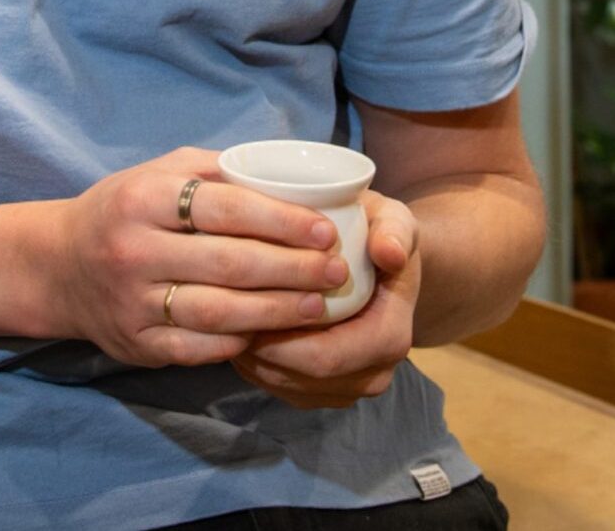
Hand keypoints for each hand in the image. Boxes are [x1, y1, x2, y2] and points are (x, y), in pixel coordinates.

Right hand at [46, 147, 346, 368]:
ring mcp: (132, 302)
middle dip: (294, 270)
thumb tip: (284, 176)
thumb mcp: (156, 173)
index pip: (226, 209)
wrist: (58, 266)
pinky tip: (272, 334)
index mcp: (143, 199)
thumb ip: (213, 170)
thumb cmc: (123, 210)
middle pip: (230, 264)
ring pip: (219, 312)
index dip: (283, 221)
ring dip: (278, 312)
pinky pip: (198, 349)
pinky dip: (239, 343)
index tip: (326, 230)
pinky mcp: (135, 344)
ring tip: (320, 307)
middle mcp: (134, 251)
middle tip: (337, 271)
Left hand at [231, 190, 420, 407]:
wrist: (383, 265)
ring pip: (282, 384)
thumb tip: (389, 253)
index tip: (241, 297)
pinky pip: (277, 386)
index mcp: (389, 339)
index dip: (278, 333)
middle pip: (298, 375)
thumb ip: (394, 231)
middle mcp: (372, 375)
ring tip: (223, 311)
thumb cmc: (379, 236)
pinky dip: (253, 360)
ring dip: (249, 353)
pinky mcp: (321, 392)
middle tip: (220, 304)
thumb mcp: (393, 221)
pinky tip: (236, 325)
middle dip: (256, 345)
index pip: (324, 356)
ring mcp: (344, 390)